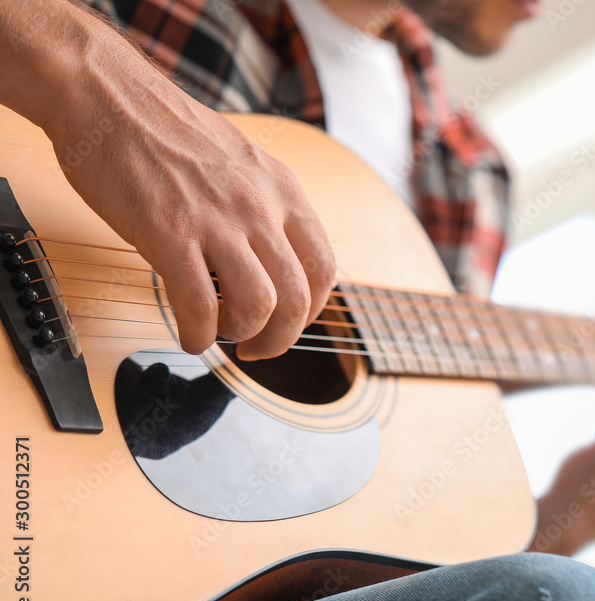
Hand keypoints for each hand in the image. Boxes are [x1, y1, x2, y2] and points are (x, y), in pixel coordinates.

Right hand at [2, 0, 335, 359]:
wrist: (109, 96)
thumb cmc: (168, 131)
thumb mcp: (243, 164)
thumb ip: (265, 208)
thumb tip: (272, 260)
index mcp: (282, 190)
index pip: (324, 269)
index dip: (310, 311)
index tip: (288, 323)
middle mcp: (260, 207)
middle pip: (298, 298)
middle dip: (280, 339)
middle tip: (256, 348)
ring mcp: (218, 221)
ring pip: (258, 306)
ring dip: (243, 336)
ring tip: (220, 334)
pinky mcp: (170, 234)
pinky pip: (199, 306)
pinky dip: (198, 335)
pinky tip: (189, 335)